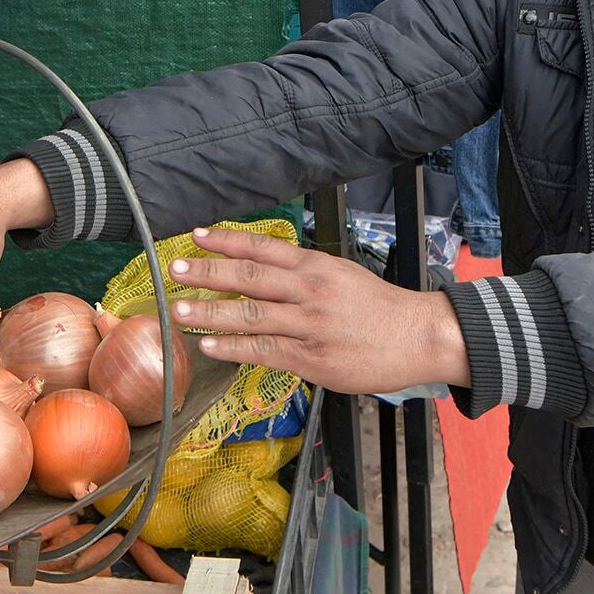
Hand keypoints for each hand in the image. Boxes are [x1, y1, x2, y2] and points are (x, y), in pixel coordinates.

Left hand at [168, 226, 470, 394]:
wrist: (418, 336)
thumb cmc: (380, 308)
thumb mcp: (342, 275)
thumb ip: (303, 273)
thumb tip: (264, 269)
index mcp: (316, 266)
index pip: (263, 247)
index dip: (227, 240)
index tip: (196, 235)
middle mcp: (309, 290)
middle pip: (249, 276)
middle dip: (208, 271)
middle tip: (175, 267)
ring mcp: (309, 325)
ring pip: (251, 314)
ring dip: (210, 311)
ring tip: (179, 308)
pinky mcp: (312, 358)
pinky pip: (265, 351)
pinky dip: (234, 347)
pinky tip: (209, 345)